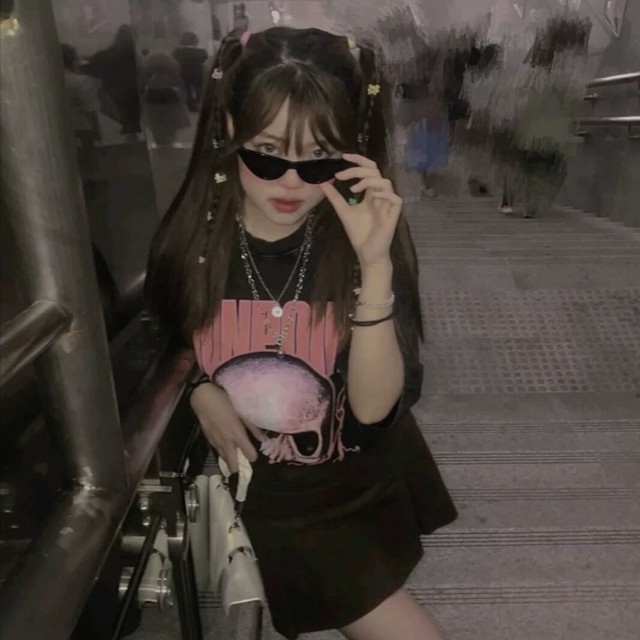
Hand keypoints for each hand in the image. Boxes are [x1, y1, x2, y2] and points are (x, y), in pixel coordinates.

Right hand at [190, 382, 258, 473]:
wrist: (203, 397)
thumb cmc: (225, 401)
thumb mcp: (242, 412)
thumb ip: (253, 427)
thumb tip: (264, 439)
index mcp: (238, 434)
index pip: (249, 455)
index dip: (253, 456)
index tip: (254, 453)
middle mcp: (227, 442)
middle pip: (233, 465)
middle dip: (238, 467)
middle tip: (242, 463)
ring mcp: (216, 442)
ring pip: (224, 459)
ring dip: (229, 460)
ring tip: (234, 457)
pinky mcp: (208, 439)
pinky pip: (217, 451)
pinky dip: (222, 452)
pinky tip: (225, 446)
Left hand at [319, 153, 402, 267]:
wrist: (367, 252)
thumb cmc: (359, 233)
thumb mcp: (343, 211)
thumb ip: (335, 197)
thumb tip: (323, 183)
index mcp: (371, 193)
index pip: (368, 169)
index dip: (358, 160)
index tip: (343, 156)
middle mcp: (381, 195)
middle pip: (375, 171)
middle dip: (357, 170)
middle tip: (341, 175)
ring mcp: (388, 204)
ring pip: (385, 182)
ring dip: (368, 181)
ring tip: (353, 190)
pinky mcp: (394, 214)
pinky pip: (395, 198)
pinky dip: (384, 194)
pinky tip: (371, 197)